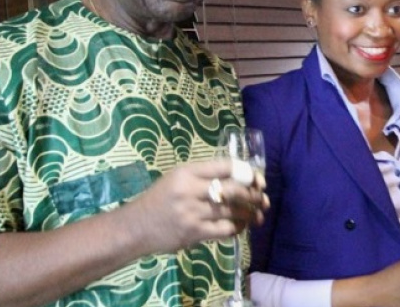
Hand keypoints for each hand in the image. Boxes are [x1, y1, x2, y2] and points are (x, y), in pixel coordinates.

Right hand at [123, 159, 268, 254]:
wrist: (136, 227)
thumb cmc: (159, 199)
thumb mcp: (177, 178)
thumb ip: (204, 175)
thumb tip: (240, 176)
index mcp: (187, 172)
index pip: (225, 166)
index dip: (247, 172)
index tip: (258, 179)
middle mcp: (190, 190)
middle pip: (233, 189)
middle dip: (254, 194)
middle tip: (263, 198)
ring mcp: (193, 213)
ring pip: (232, 211)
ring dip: (250, 213)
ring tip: (259, 213)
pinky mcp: (194, 233)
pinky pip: (225, 229)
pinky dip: (238, 227)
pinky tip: (242, 226)